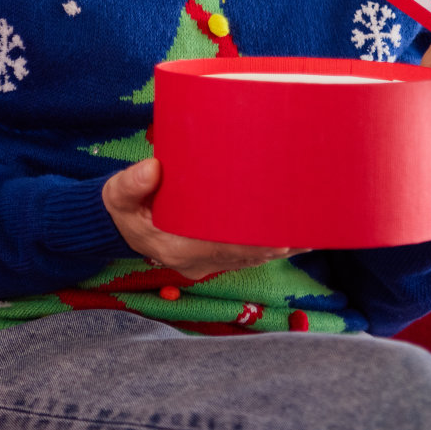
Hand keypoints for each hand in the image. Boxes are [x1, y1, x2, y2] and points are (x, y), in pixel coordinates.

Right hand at [102, 158, 303, 279]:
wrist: (121, 223)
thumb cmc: (124, 206)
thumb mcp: (116, 194)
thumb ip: (130, 183)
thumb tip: (153, 168)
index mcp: (175, 248)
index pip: (222, 252)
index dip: (252, 246)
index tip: (279, 237)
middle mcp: (196, 260)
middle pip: (245, 256)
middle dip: (277, 244)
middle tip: (309, 227)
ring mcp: (206, 261)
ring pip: (251, 258)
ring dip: (280, 247)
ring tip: (314, 230)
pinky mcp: (212, 255)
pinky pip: (247, 255)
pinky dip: (271, 248)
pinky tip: (298, 238)